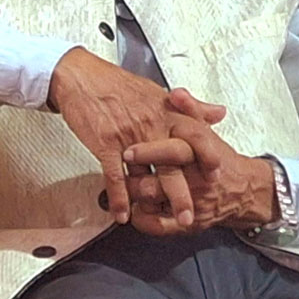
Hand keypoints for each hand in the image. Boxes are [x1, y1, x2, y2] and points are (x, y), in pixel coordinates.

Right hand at [47, 48, 226, 226]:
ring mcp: (128, 135)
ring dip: (154, 200)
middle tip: (190, 215)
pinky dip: (118, 197)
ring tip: (163, 221)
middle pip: (174, 162)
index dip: (208, 155)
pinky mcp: (105, 142)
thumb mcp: (157, 92)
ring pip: (147, 173)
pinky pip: (114, 175)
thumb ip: (191, 107)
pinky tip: (121, 214)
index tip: (214, 175)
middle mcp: (151, 124)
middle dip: (183, 192)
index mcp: (166, 111)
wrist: (79, 77)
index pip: (196, 134)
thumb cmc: (115, 84)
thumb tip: (219, 113)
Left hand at [120, 117, 278, 235]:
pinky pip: (157, 225)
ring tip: (120, 185)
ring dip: (133, 194)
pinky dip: (141, 218)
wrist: (244, 190)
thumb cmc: (219, 158)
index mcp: (198, 155)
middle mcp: (194, 181)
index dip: (148, 152)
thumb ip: (190, 110)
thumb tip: (177, 93)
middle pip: (157, 181)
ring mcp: (190, 204)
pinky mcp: (186, 223)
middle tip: (118, 170)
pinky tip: (130, 209)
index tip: (127, 150)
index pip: (174, 152)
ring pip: (152, 202)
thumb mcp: (205, 131)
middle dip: (132, 175)